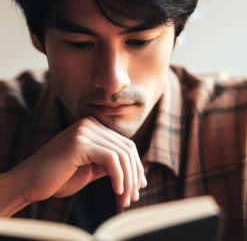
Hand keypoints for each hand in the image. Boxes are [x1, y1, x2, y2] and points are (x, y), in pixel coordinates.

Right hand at [10, 117, 146, 208]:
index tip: (139, 186)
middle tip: (133, 198)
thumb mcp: (92, 168)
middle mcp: (91, 124)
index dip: (136, 166)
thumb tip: (138, 174)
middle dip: (134, 175)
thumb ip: (112, 164)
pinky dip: (119, 177)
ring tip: (125, 200)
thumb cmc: (60, 176)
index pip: (125, 144)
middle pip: (127, 149)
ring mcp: (84, 130)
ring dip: (127, 180)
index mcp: (94, 127)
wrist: (30, 182)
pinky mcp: (79, 142)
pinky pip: (111, 158)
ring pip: (121, 154)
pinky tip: (117, 191)